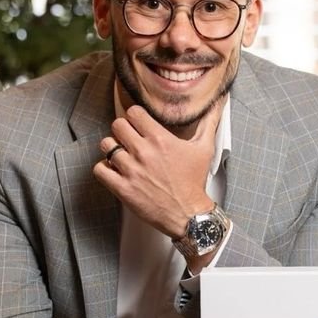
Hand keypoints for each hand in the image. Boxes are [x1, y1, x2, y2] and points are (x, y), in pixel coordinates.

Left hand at [93, 102, 221, 238]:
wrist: (188, 213)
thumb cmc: (194, 182)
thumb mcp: (204, 148)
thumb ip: (209, 122)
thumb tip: (218, 104)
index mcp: (160, 139)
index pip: (134, 112)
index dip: (134, 116)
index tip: (137, 123)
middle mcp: (144, 152)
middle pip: (117, 125)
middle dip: (122, 130)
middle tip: (127, 138)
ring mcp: (131, 170)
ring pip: (106, 145)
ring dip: (112, 148)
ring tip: (120, 155)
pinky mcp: (123, 188)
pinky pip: (99, 169)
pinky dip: (103, 168)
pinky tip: (114, 170)